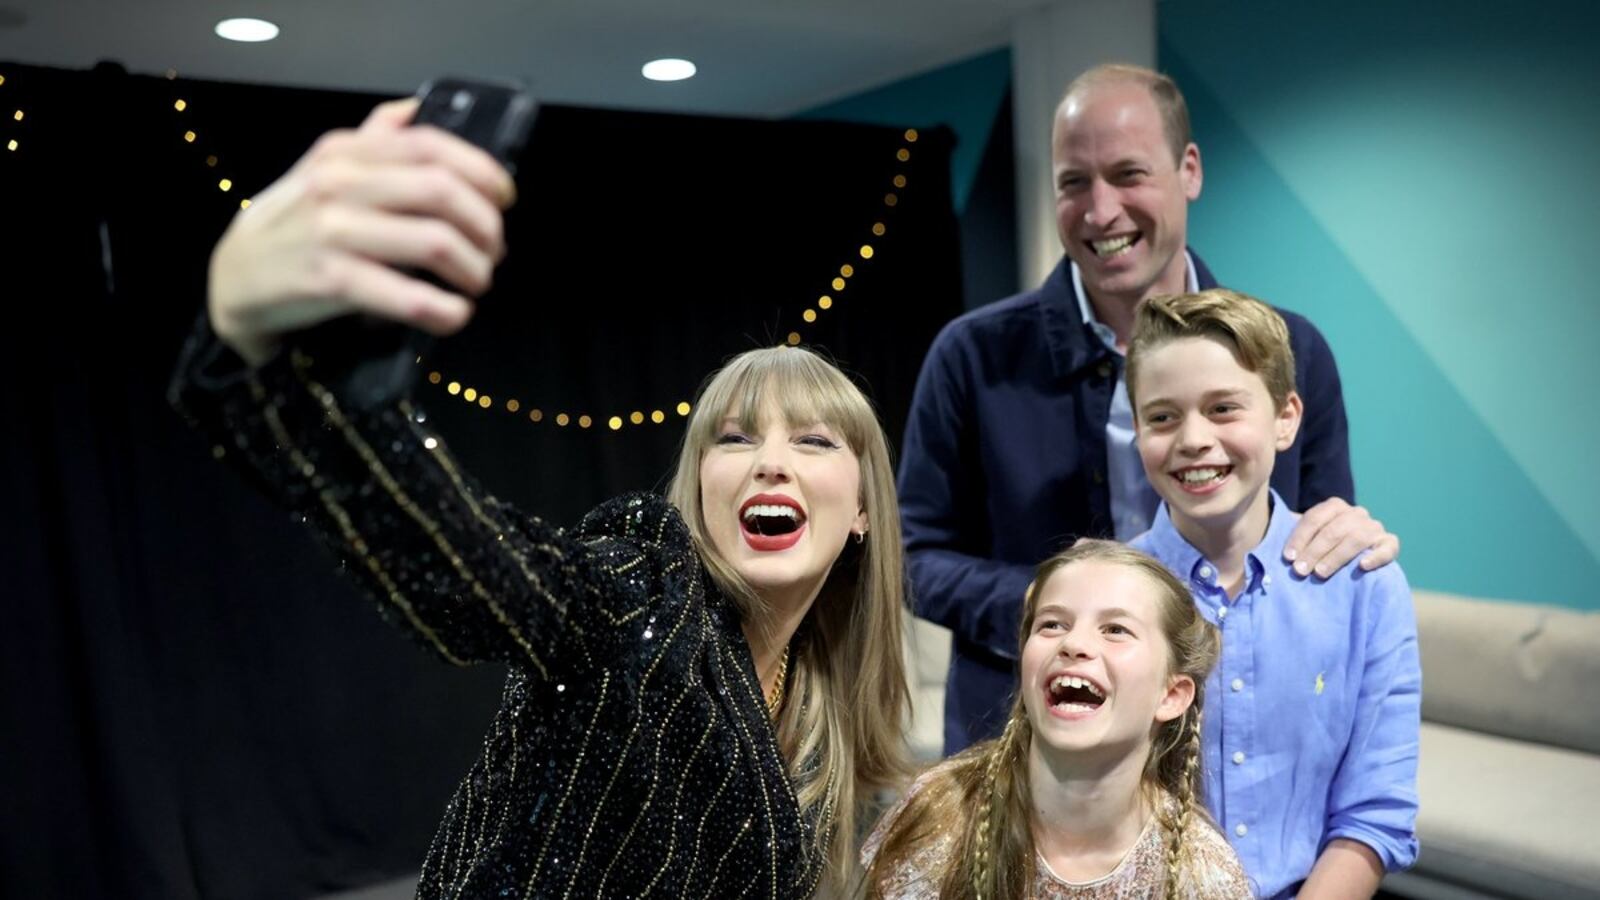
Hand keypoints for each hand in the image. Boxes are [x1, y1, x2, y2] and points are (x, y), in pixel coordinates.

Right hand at [207, 98, 516, 364]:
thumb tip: (414, 109)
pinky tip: (454, 314)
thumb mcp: (326, 169)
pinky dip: (446, 311)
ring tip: (476, 283)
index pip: (431, 146)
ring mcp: (333, 232)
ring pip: (435, 242)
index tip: (505, 198)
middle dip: (485, 226)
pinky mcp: (330, 281)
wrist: (235, 277)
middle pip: (442, 192)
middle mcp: (339, 184)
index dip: (483, 171)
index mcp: (346, 152)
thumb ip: (373, 140)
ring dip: (474, 269)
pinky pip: (408, 296)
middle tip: (494, 250)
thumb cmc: (295, 223)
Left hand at [1284, 497, 1399, 578]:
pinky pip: (1388, 547)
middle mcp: (1356, 513)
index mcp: (1334, 507)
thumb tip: (1262, 546)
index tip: (1288, 558)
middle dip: (1314, 551)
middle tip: (1300, 570)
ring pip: (1357, 538)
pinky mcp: (1389, 543)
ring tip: (1321, 573)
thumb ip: (1292, 536)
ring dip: (1337, 556)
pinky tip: (1362, 566)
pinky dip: (1375, 556)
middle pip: (1334, 529)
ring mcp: (1374, 528)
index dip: (1299, 537)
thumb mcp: (1306, 538)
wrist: (1353, 556)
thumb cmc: (1321, 549)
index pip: (1314, 518)